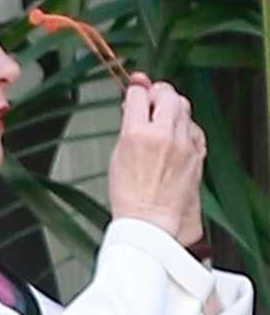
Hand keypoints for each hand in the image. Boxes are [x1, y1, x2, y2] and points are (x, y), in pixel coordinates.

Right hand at [108, 77, 205, 242]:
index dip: (136, 90)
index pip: (139, 94)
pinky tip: (177, 139)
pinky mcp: (196, 154)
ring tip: (163, 122)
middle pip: (167, 94)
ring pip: (184, 108)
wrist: (149, 224)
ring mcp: (183, 144)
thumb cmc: (130, 199)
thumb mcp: (117, 158)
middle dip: (159, 94)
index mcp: (137, 135)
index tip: (136, 92)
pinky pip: (194, 129)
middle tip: (152, 101)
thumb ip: (128, 128)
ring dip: (173, 109)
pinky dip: (185, 128)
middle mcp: (163, 135)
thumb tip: (135, 108)